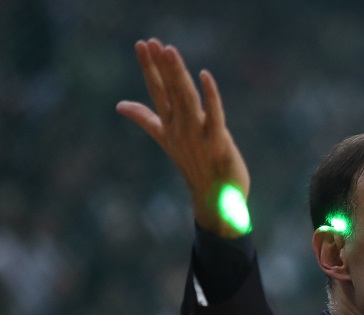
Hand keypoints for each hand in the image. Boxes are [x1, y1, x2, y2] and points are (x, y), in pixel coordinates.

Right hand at [116, 38, 249, 236]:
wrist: (215, 200)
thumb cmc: (196, 166)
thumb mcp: (167, 139)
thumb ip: (146, 119)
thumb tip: (120, 105)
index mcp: (170, 126)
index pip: (157, 91)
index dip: (150, 68)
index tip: (141, 45)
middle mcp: (181, 129)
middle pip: (170, 91)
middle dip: (161, 66)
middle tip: (151, 41)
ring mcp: (198, 136)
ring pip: (186, 99)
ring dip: (178, 75)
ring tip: (169, 50)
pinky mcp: (218, 142)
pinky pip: (214, 115)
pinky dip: (210, 95)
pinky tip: (204, 75)